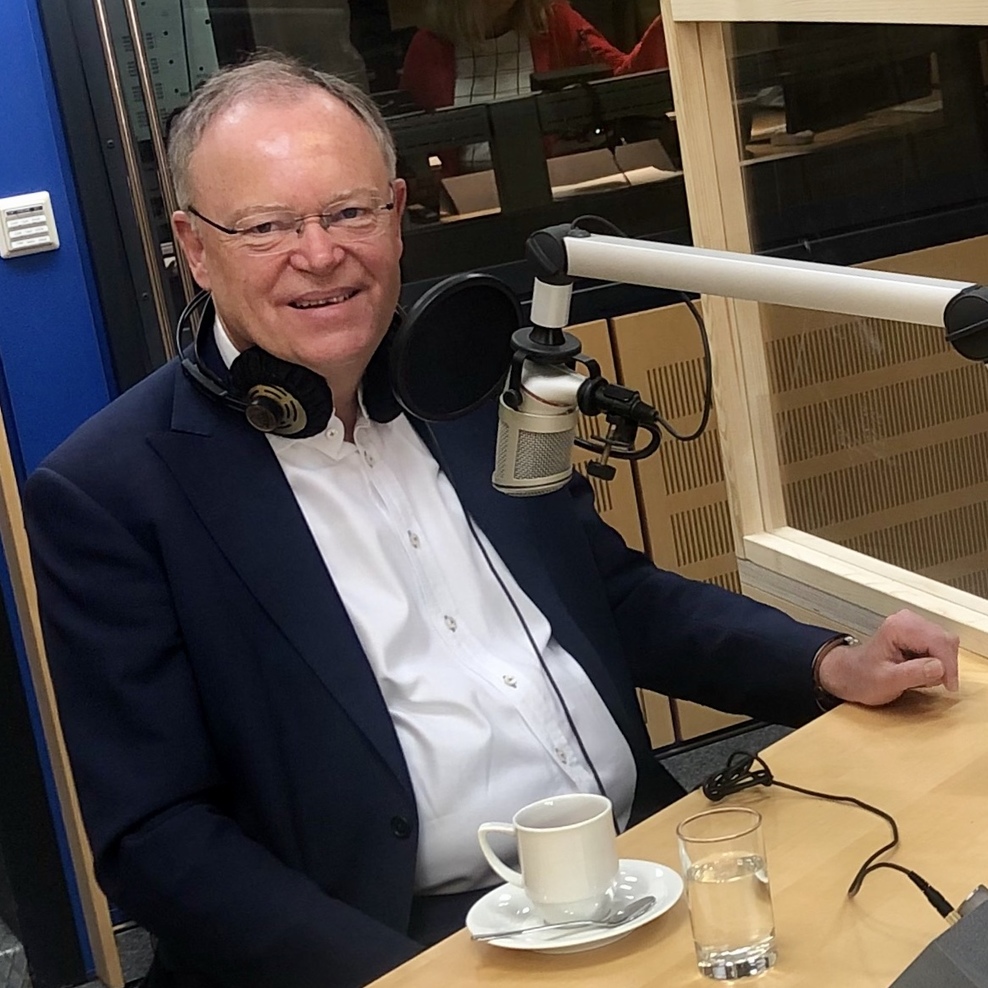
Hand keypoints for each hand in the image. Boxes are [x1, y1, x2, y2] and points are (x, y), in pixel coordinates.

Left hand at [817, 609, 959, 706]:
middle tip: (933, 683)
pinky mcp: (917, 633)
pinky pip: (940, 647)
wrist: (849, 674)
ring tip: (920, 678)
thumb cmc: (862, 677)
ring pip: (945, 644)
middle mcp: (907, 620)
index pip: (938, 641)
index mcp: (898, 627)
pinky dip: (936, 662)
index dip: (948, 664)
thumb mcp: (887, 681)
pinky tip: (919, 671)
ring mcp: (913, 625)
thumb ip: (913, 673)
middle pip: (945, 640)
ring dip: (941, 664)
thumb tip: (940, 667)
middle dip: (945, 665)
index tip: (949, 685)